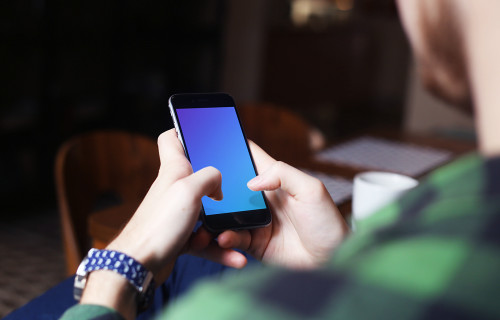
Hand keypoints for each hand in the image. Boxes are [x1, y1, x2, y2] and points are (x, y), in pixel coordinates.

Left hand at [81, 129, 246, 318]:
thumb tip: (218, 185)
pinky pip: (206, 239)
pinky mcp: (180, 235)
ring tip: (234, 235)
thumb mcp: (189, 189)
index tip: (201, 130)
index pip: (171, 139)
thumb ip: (210, 176)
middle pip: (198, 177)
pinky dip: (219, 248)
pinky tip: (234, 257)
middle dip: (218, 186)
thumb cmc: (158, 224)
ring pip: (207, 213)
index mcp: (174, 170)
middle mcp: (174, 189)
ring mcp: (177, 213)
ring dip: (223, 225)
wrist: (138, 265)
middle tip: (232, 191)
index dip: (184, 130)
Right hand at [215, 142, 348, 268]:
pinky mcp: (254, 242)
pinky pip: (233, 237)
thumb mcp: (312, 190)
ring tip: (210, 217)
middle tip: (203, 188)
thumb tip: (251, 181)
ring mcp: (256, 220)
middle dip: (216, 186)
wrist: (333, 261)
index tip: (214, 142)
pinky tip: (225, 237)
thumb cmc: (328, 223)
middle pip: (232, 185)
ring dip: (217, 215)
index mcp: (276, 179)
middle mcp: (263, 198)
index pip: (251, 157)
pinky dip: (226, 237)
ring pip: (227, 213)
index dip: (234, 148)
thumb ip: (284, 174)